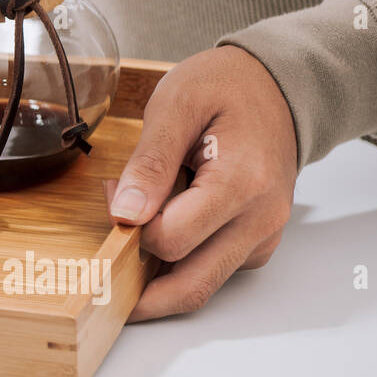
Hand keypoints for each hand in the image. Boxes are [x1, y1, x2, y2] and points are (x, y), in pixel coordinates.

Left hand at [109, 45, 298, 320]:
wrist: (277, 86)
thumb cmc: (225, 88)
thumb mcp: (176, 106)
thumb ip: (150, 162)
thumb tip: (125, 212)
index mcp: (241, 185)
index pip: (171, 240)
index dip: (131, 227)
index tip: (113, 193)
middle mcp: (260, 221)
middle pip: (190, 287)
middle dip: (139, 291)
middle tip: (100, 268)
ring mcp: (262, 236)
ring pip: (200, 284)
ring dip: (158, 273)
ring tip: (136, 224)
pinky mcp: (257, 242)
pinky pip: (213, 269)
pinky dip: (180, 260)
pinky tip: (163, 223)